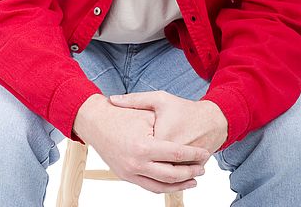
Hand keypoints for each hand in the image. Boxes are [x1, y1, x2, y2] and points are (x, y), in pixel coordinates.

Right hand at [73, 93, 209, 193]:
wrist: (95, 122)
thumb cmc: (122, 114)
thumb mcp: (147, 113)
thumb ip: (165, 127)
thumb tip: (187, 139)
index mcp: (143, 147)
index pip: (176, 155)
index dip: (193, 155)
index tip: (205, 153)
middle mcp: (136, 164)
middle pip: (171, 175)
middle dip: (190, 173)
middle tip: (202, 169)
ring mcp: (129, 173)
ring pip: (160, 186)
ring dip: (178, 185)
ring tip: (193, 181)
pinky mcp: (124, 176)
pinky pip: (147, 186)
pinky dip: (163, 186)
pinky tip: (174, 182)